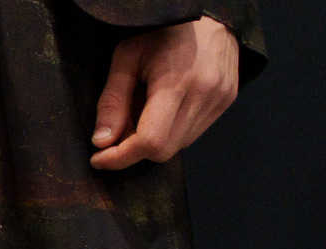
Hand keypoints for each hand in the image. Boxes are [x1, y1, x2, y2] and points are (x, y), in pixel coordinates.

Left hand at [91, 18, 240, 169]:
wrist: (209, 14)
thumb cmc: (163, 31)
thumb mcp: (127, 56)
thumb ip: (113, 100)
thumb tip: (102, 141)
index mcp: (177, 81)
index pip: (150, 141)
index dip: (121, 157)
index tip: (99, 158)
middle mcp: (204, 93)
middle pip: (163, 150)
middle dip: (134, 149)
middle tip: (120, 129)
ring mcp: (220, 98)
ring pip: (178, 146)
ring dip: (154, 140)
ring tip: (146, 110)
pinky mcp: (226, 101)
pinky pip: (192, 134)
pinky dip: (172, 132)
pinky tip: (166, 108)